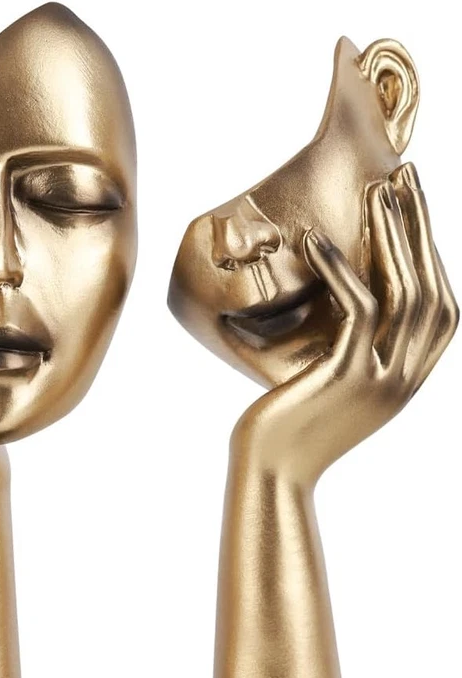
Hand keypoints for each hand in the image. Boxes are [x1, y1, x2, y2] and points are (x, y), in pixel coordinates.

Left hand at [235, 163, 457, 482]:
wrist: (268, 473)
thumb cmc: (287, 426)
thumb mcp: (331, 384)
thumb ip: (353, 348)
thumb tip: (345, 301)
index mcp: (409, 375)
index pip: (438, 303)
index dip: (430, 250)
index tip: (412, 204)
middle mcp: (408, 378)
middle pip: (432, 288)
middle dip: (421, 228)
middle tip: (405, 175)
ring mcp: (384, 380)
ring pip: (404, 294)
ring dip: (392, 237)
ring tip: (374, 190)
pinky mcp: (348, 380)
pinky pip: (357, 313)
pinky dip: (340, 272)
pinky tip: (316, 242)